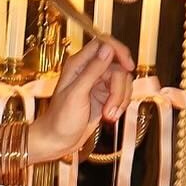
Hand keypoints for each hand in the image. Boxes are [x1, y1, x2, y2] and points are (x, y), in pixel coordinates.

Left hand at [30, 38, 134, 160]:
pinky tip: (110, 116)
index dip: (119, 51)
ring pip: (123, 81)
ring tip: (108, 115)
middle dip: (119, 89)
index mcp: (78, 65)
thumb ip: (93, 70)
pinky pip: (122, 93)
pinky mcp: (104, 96)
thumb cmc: (60, 119)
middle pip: (118, 66)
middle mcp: (88, 70)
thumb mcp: (77, 93)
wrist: (58, 141)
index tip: (128, 66)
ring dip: (120, 100)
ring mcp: (97, 83)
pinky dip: (120, 105)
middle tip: (110, 107)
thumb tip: (108, 48)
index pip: (103, 44)